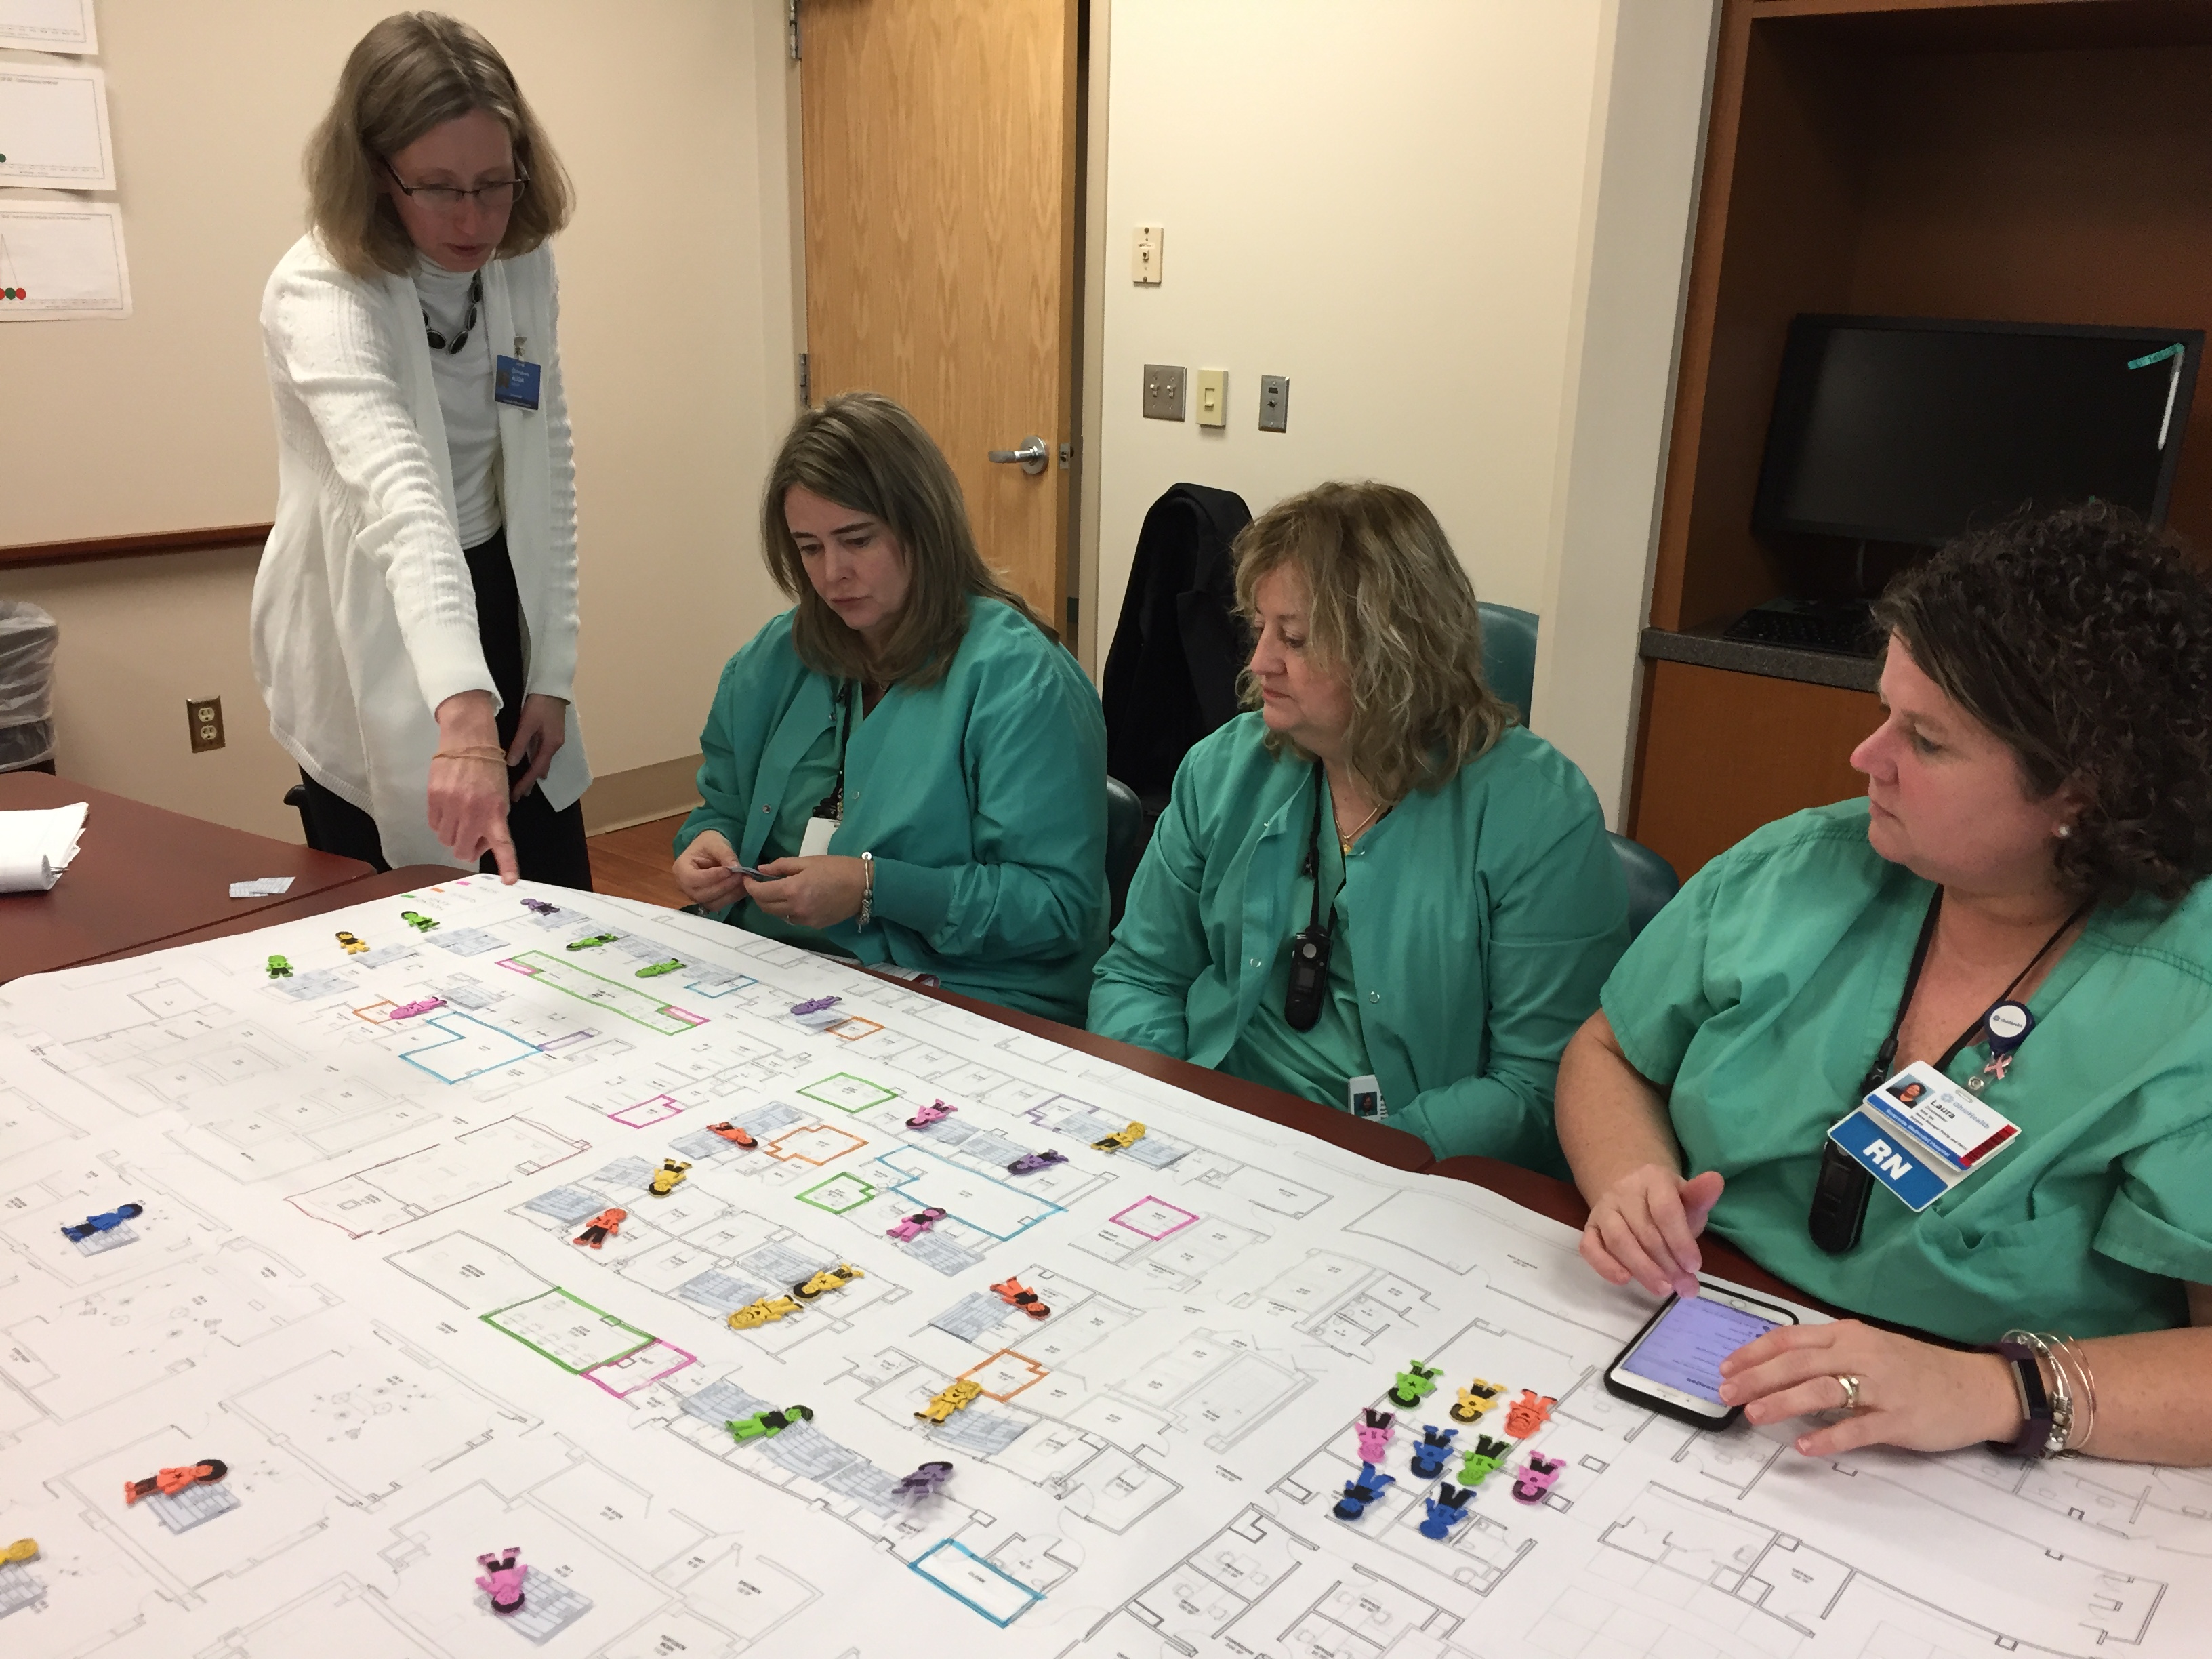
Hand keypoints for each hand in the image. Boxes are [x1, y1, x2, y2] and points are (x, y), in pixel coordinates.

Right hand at [429, 690, 516, 881]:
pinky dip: (441, 823)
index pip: (503, 844)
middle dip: (469, 847)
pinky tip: (450, 807)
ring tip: (462, 817)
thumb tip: (482, 843)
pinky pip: (434, 825)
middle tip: (475, 832)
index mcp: (496, 811)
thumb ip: (494, 820)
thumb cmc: (489, 768)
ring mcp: (452, 805)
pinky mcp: (434, 798)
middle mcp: (473, 811)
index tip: (510, 880)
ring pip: (447, 840)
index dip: (507, 864)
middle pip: (464, 851)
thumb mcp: (501, 795)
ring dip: (454, 835)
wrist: (468, 739)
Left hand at [507, 694, 567, 802]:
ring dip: (533, 774)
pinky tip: (531, 764)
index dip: (525, 783)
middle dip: (530, 782)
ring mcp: (554, 739)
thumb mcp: (527, 723)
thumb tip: (512, 764)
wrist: (552, 687)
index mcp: (550, 744)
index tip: (515, 796)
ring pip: (542, 762)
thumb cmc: (539, 704)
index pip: (536, 770)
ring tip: (524, 785)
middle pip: (541, 769)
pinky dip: (535, 763)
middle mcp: (554, 745)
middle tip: (518, 796)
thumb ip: (520, 743)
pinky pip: (542, 754)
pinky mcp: (551, 733)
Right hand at [674, 830, 750, 908]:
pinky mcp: (705, 901)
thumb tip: (736, 868)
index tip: (729, 870)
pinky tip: (742, 888)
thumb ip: (726, 854)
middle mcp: (683, 886)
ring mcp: (693, 896)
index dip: (712, 877)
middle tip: (740, 876)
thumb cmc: (708, 844)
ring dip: (729, 894)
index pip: (692, 879)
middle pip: (701, 894)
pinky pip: (718, 905)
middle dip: (723, 886)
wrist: (708, 849)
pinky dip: (731, 898)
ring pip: (710, 903)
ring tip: (742, 881)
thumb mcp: (716, 843)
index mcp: (680, 868)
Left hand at [745, 855, 866, 929]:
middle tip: (760, 884)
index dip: (750, 886)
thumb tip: (762, 870)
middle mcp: (796, 909)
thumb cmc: (838, 868)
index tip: (748, 878)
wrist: (864, 886)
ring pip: (779, 915)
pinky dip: (789, 910)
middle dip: (758, 896)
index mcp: (793, 890)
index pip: (761, 893)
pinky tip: (796, 899)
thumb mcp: (808, 861)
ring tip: (779, 890)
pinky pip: (793, 919)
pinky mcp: (815, 925)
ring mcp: (805, 920)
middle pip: (766, 907)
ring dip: (773, 904)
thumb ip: (782, 866)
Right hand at [1581, 1165, 1724, 1298]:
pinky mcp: (1590, 1228)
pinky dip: (1604, 1265)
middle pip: (1643, 1230)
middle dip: (1666, 1263)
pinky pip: (1589, 1247)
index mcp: (1652, 1179)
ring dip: (1641, 1268)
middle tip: (1684, 1287)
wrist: (1632, 1193)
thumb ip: (1700, 1198)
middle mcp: (1623, 1191)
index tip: (1694, 1267)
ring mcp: (1603, 1209)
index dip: (1680, 1241)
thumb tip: (1716, 1181)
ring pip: (1617, 1240)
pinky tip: (1624, 1280)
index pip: (1665, 1210)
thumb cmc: (1667, 1202)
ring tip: (1661, 1288)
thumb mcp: (1687, 1199)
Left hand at [1719, 1319, 2019, 1456]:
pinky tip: (1804, 1446)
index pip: (1791, 1338)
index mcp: (1850, 1334)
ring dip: (1783, 1402)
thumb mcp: (1871, 1348)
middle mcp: (1863, 1355)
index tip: (1727, 1368)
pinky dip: (1829, 1437)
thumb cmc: (1917, 1369)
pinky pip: (1858, 1428)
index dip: (1754, 1352)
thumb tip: (1780, 1368)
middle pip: (1799, 1362)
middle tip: (1727, 1394)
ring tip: (1754, 1415)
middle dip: (1757, 1377)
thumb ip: (1830, 1353)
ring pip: (1822, 1391)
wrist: (1977, 1387)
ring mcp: (1882, 1387)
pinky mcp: (1900, 1419)